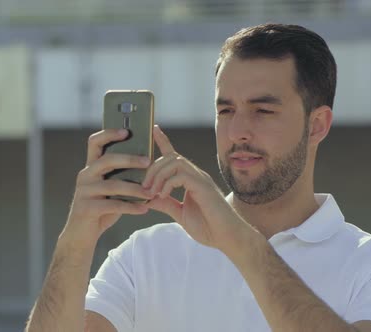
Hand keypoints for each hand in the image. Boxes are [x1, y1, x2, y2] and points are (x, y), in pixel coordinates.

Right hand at [60, 129, 153, 250]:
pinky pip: (112, 205)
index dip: (109, 133)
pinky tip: (144, 209)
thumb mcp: (110, 190)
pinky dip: (131, 207)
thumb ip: (121, 177)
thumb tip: (147, 163)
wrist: (80, 235)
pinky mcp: (86, 208)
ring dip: (135, 188)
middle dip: (129, 159)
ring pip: (112, 185)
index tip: (127, 131)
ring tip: (151, 192)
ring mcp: (84, 192)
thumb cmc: (100, 209)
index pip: (95, 142)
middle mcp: (85, 176)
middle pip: (107, 160)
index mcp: (90, 167)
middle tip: (148, 161)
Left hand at [143, 125, 246, 251]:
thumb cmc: (208, 227)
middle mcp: (195, 175)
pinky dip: (167, 184)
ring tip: (152, 192)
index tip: (154, 129)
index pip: (174, 155)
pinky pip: (181, 175)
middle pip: (170, 157)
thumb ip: (165, 204)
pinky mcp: (203, 186)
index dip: (164, 141)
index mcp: (190, 179)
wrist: (226, 238)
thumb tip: (147, 198)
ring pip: (175, 162)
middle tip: (144, 187)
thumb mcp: (180, 214)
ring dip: (158, 175)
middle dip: (152, 168)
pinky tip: (163, 195)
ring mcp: (200, 179)